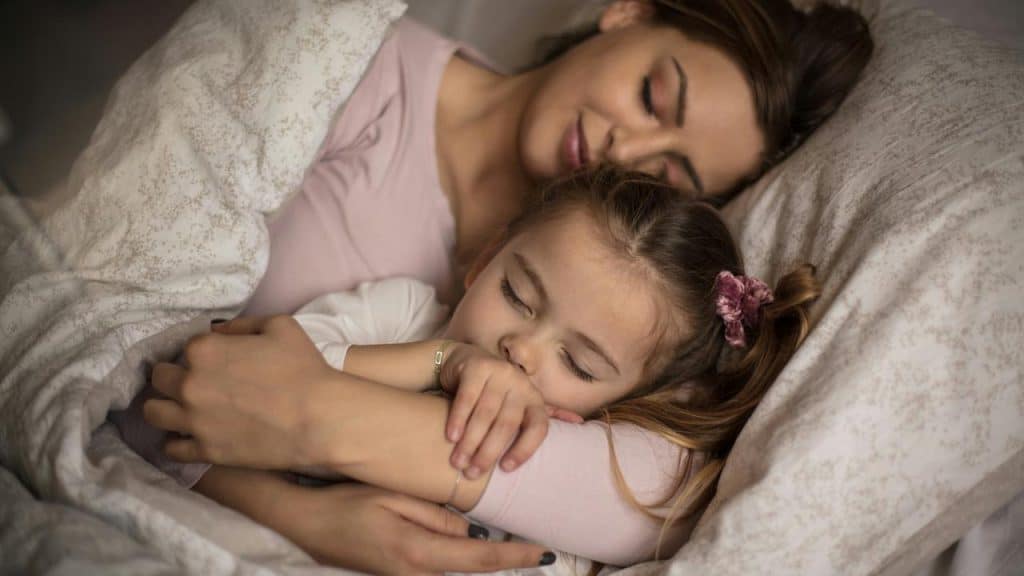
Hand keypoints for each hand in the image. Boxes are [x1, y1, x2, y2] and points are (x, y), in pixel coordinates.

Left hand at [143, 316, 333, 469]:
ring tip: (181, 409)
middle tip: (193, 383)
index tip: (213, 360)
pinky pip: (171, 448)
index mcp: (204, 350)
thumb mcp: (280, 326)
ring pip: (153, 413)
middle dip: (172, 377)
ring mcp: (194, 420)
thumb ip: (241, 324)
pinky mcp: (205, 450)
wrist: (318, 417)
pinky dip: (176, 441)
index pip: (184, 347)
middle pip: (159, 379)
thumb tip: (218, 332)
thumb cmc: (304, 368)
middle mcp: (189, 384)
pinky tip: (189, 436)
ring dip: (163, 406)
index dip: (199, 353)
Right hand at [196, 467, 554, 574]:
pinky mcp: (397, 575)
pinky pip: (436, 566)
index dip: (515, 557)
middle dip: (503, 558)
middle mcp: (415, 574)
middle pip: (471, 568)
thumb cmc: (348, 502)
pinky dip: (456, 556)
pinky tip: (466, 541)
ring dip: (478, 556)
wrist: (305, 523)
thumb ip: (436, 516)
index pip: (479, 558)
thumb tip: (468, 530)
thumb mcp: (395, 498)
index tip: (544, 553)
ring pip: (453, 567)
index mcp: (419, 552)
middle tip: (535, 547)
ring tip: (510, 543)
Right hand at [440, 343, 581, 479]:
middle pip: (507, 424)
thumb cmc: (496, 390)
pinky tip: (450, 437)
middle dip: (489, 452)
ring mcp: (500, 372)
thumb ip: (545, 414)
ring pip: (485, 413)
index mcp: (535, 397)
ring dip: (470, 441)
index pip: (538, 427)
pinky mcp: (477, 366)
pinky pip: (467, 398)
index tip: (506, 469)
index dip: (525, 450)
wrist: (464, 359)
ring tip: (457, 462)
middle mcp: (521, 383)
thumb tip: (580, 423)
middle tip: (472, 473)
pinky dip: (458, 419)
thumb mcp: (520, 402)